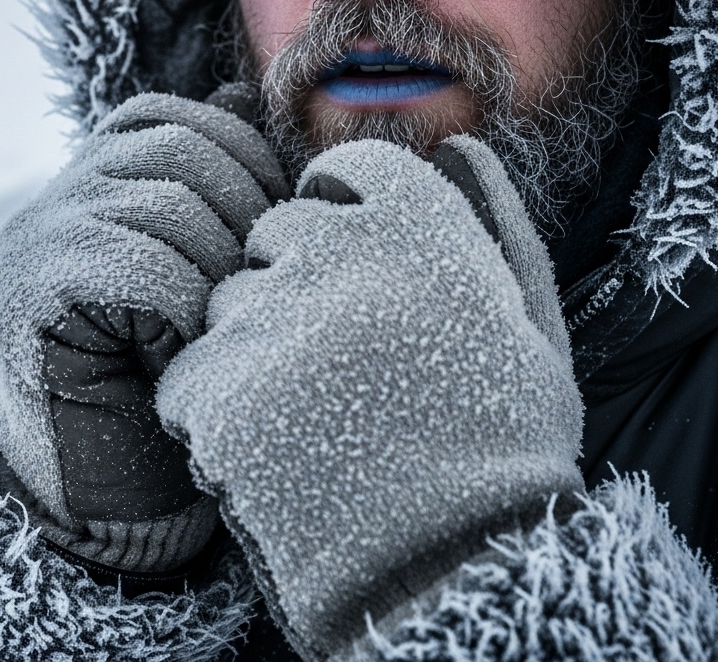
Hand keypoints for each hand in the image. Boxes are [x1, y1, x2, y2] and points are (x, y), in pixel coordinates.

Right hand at [0, 86, 287, 571]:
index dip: (239, 162)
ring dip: (216, 276)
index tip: (263, 231)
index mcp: (89, 181)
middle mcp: (54, 198)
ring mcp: (38, 241)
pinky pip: (147, 271)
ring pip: (171, 210)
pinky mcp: (34, 291)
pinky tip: (176, 354)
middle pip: (180, 155)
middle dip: (239, 218)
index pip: (174, 120)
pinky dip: (184, 315)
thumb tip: (242, 94)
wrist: (92, 483)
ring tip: (211, 328)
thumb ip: (206, 188)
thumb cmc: (157, 374)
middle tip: (246, 290)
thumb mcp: (188, 266)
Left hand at [155, 136, 582, 658]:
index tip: (357, 281)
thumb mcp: (532, 327)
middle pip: (271, 236)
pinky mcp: (216, 387)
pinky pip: (184, 376)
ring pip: (223, 307)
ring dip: (249, 352)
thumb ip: (494, 223)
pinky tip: (267, 457)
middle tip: (333, 369)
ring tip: (306, 423)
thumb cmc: (505, 451)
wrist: (460, 568)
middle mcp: (337, 252)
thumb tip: (457, 149)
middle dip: (291, 288)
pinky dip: (211, 415)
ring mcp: (269, 317)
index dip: (340, 224)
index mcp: (419, 224)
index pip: (340, 174)